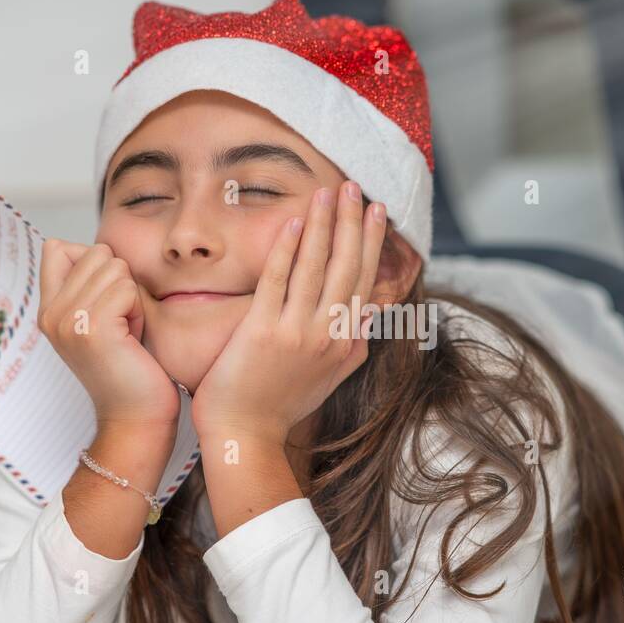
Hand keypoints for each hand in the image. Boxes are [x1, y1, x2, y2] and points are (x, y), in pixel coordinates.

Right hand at [38, 239, 180, 433]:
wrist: (135, 419)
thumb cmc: (129, 368)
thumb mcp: (98, 320)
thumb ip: (90, 286)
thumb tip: (99, 249)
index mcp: (47, 310)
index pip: (56, 247)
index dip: (93, 262)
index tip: (104, 302)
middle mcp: (50, 314)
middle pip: (95, 252)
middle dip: (120, 282)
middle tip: (120, 323)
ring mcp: (67, 320)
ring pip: (114, 267)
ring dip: (132, 297)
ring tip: (126, 332)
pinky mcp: (92, 327)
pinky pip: (127, 288)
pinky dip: (138, 311)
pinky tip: (132, 339)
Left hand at [191, 181, 386, 448]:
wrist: (247, 435)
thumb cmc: (282, 406)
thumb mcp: (331, 377)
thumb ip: (354, 343)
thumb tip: (373, 309)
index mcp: (345, 341)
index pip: (364, 279)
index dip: (371, 242)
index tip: (376, 211)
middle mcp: (327, 333)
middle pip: (346, 266)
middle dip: (352, 222)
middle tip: (353, 187)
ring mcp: (297, 331)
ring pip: (317, 267)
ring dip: (324, 225)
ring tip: (327, 192)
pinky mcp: (264, 330)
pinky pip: (278, 281)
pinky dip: (288, 250)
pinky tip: (294, 223)